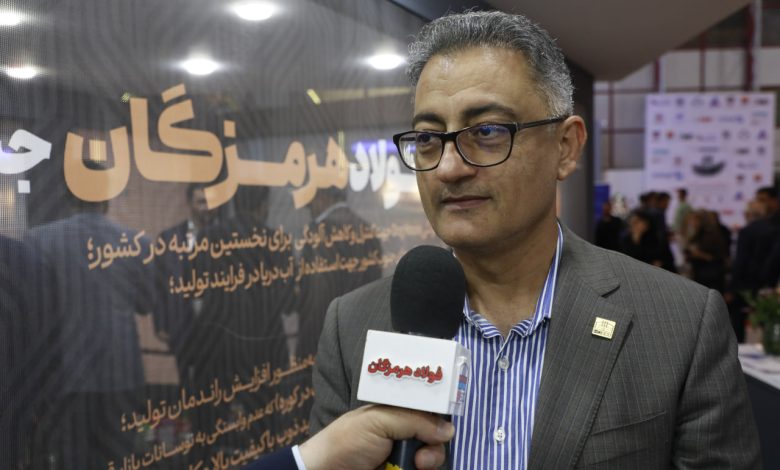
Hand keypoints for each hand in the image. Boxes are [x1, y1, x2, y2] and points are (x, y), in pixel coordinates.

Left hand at [299, 405, 454, 469]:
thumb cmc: (347, 442)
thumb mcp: (380, 422)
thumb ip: (415, 421)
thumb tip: (449, 430)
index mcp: (396, 415)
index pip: (428, 413)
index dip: (439, 420)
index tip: (445, 430)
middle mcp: (403, 436)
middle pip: (435, 440)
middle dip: (434, 448)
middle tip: (421, 459)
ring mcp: (401, 460)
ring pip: (431, 460)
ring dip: (429, 463)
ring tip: (417, 467)